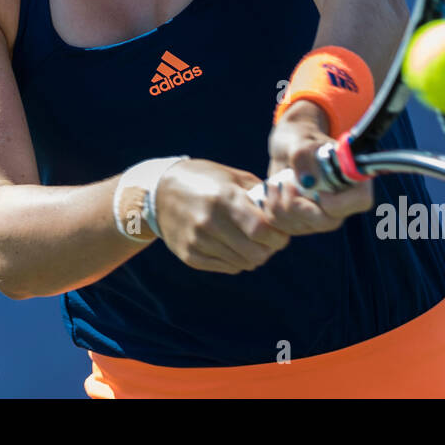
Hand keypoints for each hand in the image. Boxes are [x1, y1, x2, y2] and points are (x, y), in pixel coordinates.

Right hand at [154, 159, 290, 273]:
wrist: (158, 192)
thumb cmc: (202, 179)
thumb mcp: (230, 177)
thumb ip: (258, 193)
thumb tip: (286, 208)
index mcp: (222, 198)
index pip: (261, 230)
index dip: (278, 235)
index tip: (281, 231)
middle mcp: (209, 222)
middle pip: (255, 252)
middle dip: (270, 248)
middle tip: (270, 239)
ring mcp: (198, 241)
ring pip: (243, 263)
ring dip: (255, 255)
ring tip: (252, 242)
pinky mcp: (190, 256)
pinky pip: (227, 267)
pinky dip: (237, 260)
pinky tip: (234, 246)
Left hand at [261, 102, 374, 234]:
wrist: (288, 146)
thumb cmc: (300, 138)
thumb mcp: (299, 141)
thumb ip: (303, 156)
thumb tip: (307, 180)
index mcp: (352, 178)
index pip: (360, 200)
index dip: (338, 202)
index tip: (316, 191)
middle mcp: (341, 201)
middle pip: (328, 222)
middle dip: (299, 207)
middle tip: (284, 184)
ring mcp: (322, 214)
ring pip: (303, 227)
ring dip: (280, 206)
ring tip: (273, 184)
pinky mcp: (302, 221)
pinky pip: (286, 228)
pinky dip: (272, 212)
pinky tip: (270, 193)